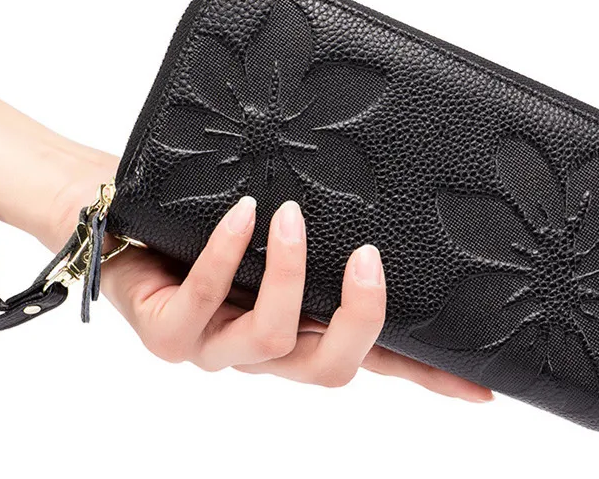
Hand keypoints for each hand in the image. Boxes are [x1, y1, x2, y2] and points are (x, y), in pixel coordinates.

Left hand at [98, 196, 493, 401]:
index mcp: (298, 330)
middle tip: (366, 257)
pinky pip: (205, 299)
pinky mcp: (168, 334)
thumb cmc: (202, 225)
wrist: (120, 220)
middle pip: (329, 370)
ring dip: (287, 272)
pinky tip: (242, 215)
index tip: (479, 387)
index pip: (371, 359)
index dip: (424, 378)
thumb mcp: (278, 235)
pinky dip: (229, 253)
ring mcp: (214, 348)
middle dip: (359, 317)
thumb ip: (321, 243)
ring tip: (288, 217)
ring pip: (269, 337)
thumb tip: (382, 212)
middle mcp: (262, 351)